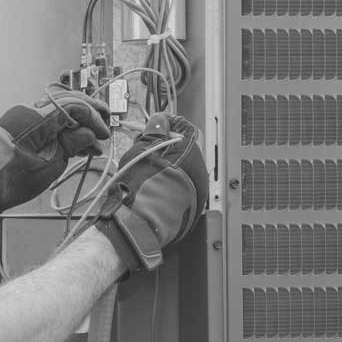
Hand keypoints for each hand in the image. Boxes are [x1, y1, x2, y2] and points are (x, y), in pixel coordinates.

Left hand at [0, 94, 110, 242]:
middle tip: (105, 126)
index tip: (103, 134)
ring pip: (59, 110)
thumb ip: (72, 145)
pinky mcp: (21, 125)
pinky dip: (63, 129)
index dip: (93, 118)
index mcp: (35, 119)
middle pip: (66, 102)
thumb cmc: (13, 181)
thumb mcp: (50, 166)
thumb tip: (90, 134)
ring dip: (77, 123)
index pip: (73, 106)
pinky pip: (48, 120)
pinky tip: (77, 144)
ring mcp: (23, 117)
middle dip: (88, 115)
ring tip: (92, 143)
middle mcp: (28, 112)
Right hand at [84, 119, 208, 272]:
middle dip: (166, 147)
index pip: (185, 128)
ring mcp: (197, 190)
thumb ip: (154, 131)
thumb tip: (160, 120)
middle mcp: (199, 169)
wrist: (142, 221)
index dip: (167, 125)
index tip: (153, 127)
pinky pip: (182, 188)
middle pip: (184, 149)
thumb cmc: (141, 184)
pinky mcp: (191, 208)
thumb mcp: (142, 149)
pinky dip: (169, 184)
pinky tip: (153, 188)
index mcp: (191, 151)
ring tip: (145, 172)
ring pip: (183, 170)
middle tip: (144, 149)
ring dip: (167, 166)